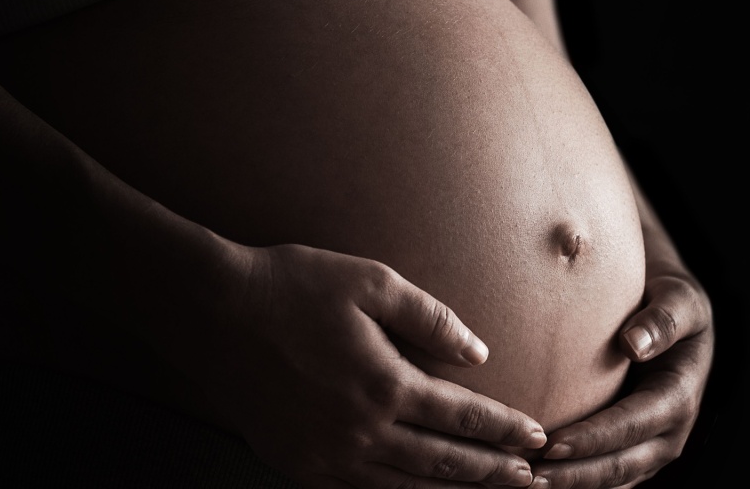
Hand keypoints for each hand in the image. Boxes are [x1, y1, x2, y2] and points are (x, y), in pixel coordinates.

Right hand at [218, 242, 548, 488]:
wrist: (212, 312)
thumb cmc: (292, 286)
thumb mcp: (371, 282)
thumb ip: (431, 319)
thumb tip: (478, 352)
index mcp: (384, 384)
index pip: (463, 417)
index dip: (504, 429)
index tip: (536, 437)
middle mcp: (360, 431)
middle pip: (443, 462)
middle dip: (491, 472)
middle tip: (529, 480)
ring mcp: (326, 455)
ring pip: (405, 488)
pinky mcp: (297, 465)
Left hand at [531, 274, 713, 487]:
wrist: (676, 315)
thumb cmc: (671, 302)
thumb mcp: (680, 299)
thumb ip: (662, 320)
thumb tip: (634, 345)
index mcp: (679, 397)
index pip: (632, 425)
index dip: (593, 439)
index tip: (552, 444)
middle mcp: (670, 433)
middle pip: (619, 466)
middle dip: (574, 476)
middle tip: (528, 479)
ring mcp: (653, 448)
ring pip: (611, 480)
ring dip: (570, 485)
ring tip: (524, 484)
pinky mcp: (635, 453)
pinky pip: (605, 477)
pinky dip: (574, 482)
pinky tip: (535, 479)